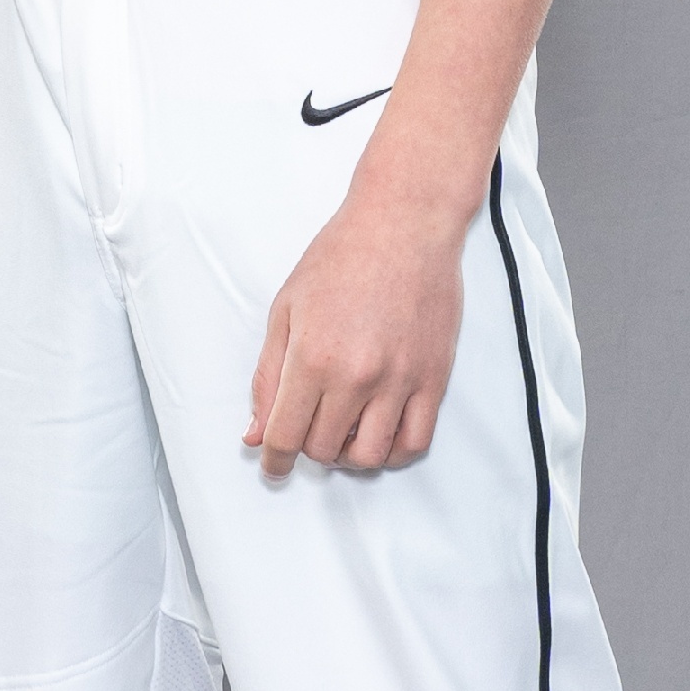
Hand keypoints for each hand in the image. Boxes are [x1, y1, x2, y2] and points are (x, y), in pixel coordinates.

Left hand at [244, 164, 469, 479]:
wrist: (404, 224)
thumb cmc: (341, 257)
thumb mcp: (287, 308)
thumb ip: (268, 376)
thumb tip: (256, 432)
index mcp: (312, 357)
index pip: (284, 436)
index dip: (273, 461)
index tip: (272, 466)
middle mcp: (356, 376)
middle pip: (324, 450)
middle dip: (308, 447)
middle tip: (308, 425)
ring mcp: (399, 380)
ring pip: (370, 456)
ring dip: (349, 454)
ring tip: (343, 428)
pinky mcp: (433, 378)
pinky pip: (415, 442)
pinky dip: (393, 451)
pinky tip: (379, 431)